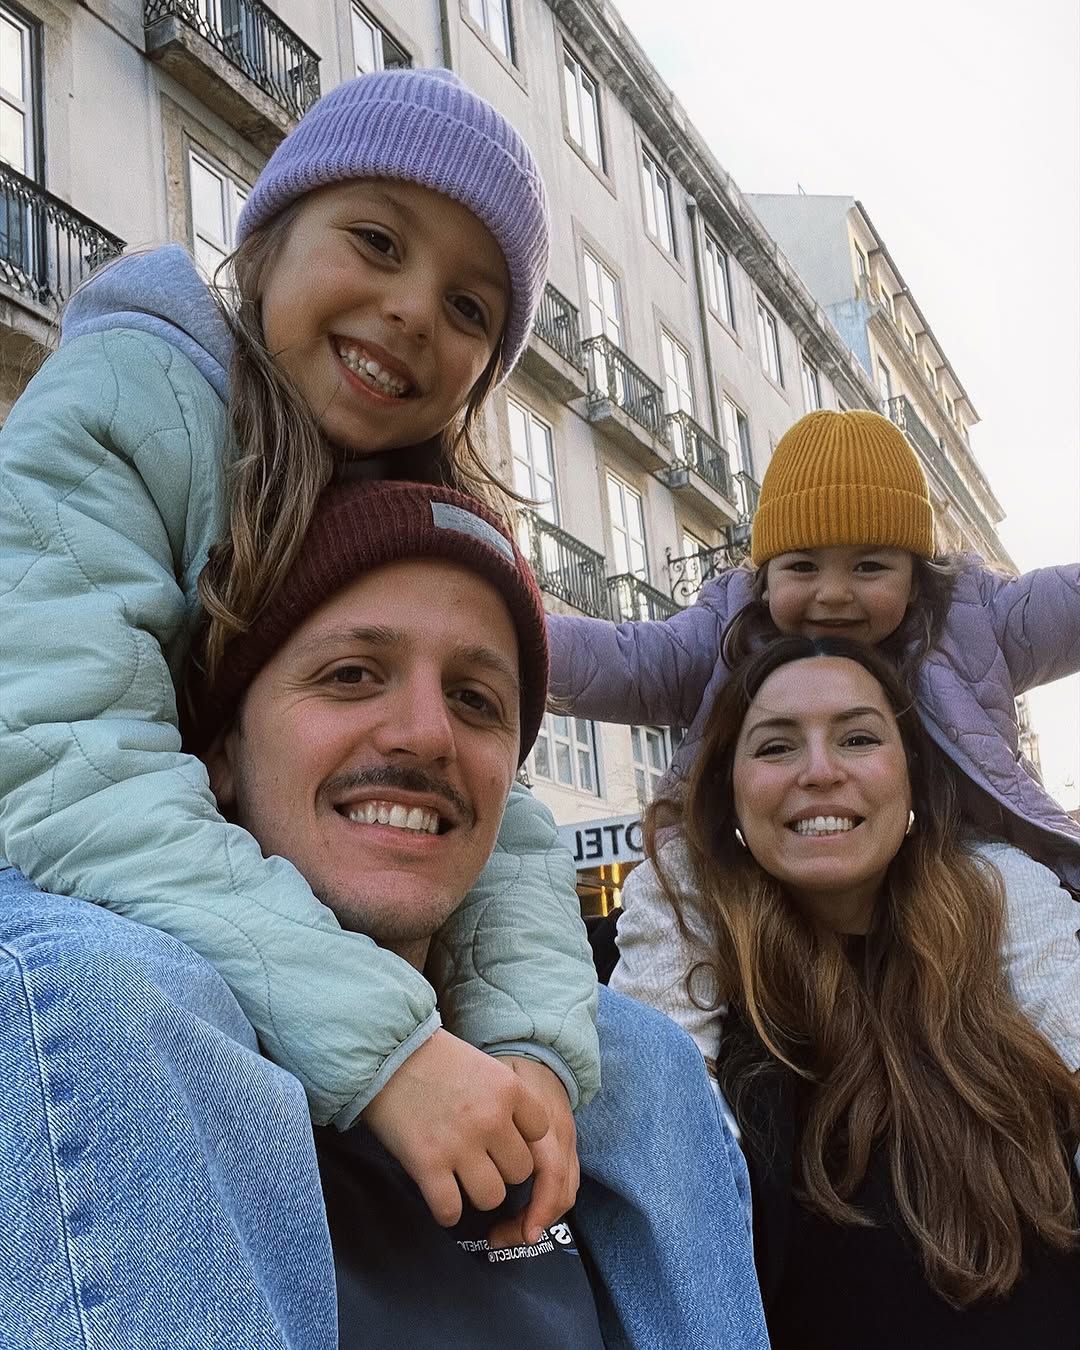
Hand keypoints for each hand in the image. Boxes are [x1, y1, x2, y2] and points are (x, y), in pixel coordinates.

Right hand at [360, 1029, 549, 1227]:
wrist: (385, 1052)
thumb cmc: (432, 1056)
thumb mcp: (481, 1065)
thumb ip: (501, 1098)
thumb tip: (513, 1135)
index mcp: (508, 1089)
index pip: (541, 1130)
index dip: (523, 1136)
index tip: (504, 1136)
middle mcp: (491, 1119)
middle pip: (521, 1170)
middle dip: (502, 1169)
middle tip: (482, 1161)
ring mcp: (460, 1145)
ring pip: (492, 1197)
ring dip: (478, 1193)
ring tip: (462, 1181)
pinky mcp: (428, 1166)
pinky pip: (451, 1210)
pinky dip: (447, 1211)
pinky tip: (440, 1196)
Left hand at [485, 1058, 578, 1248]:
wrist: (539, 1050)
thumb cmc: (502, 1069)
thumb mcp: (490, 1082)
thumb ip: (478, 1112)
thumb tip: (443, 1150)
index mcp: (543, 1119)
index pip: (550, 1173)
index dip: (534, 1208)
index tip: (501, 1230)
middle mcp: (561, 1135)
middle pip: (560, 1190)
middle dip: (531, 1221)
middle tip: (495, 1239)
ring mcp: (568, 1142)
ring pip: (565, 1192)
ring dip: (537, 1218)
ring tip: (503, 1235)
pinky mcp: (566, 1148)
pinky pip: (564, 1185)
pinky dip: (542, 1207)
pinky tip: (518, 1218)